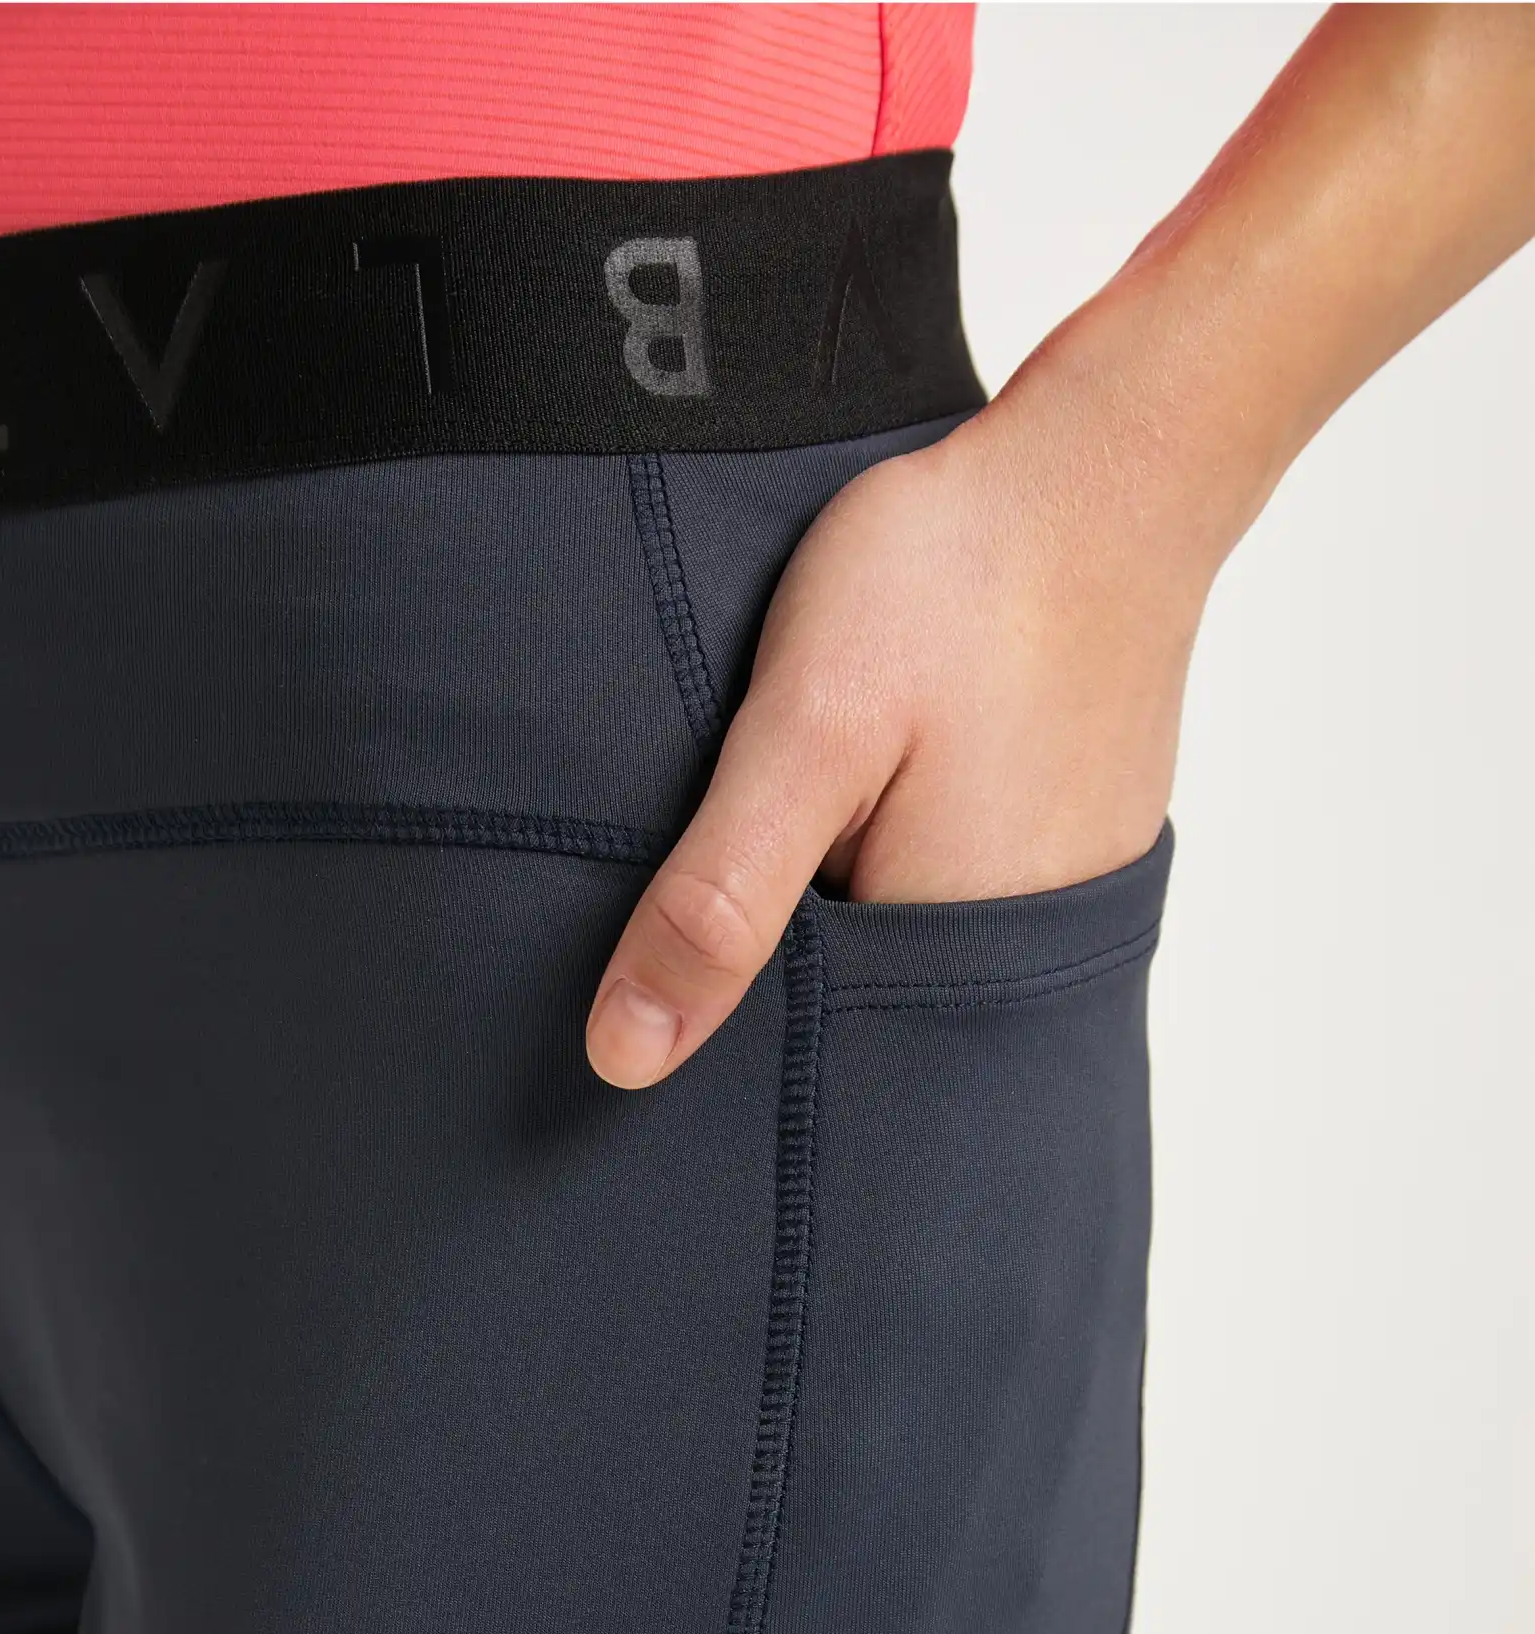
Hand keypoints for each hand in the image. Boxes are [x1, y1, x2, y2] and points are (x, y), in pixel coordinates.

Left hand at [584, 357, 1211, 1088]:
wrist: (1113, 461)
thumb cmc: (960, 581)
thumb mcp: (806, 733)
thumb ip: (720, 897)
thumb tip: (622, 1060)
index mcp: (950, 962)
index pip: (806, 1070)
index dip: (724, 1030)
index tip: (662, 970)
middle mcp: (1023, 960)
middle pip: (859, 1018)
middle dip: (782, 971)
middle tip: (738, 864)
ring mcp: (1061, 899)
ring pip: (903, 949)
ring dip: (838, 908)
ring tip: (810, 817)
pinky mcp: (1072, 842)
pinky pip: (956, 892)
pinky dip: (897, 861)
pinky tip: (873, 793)